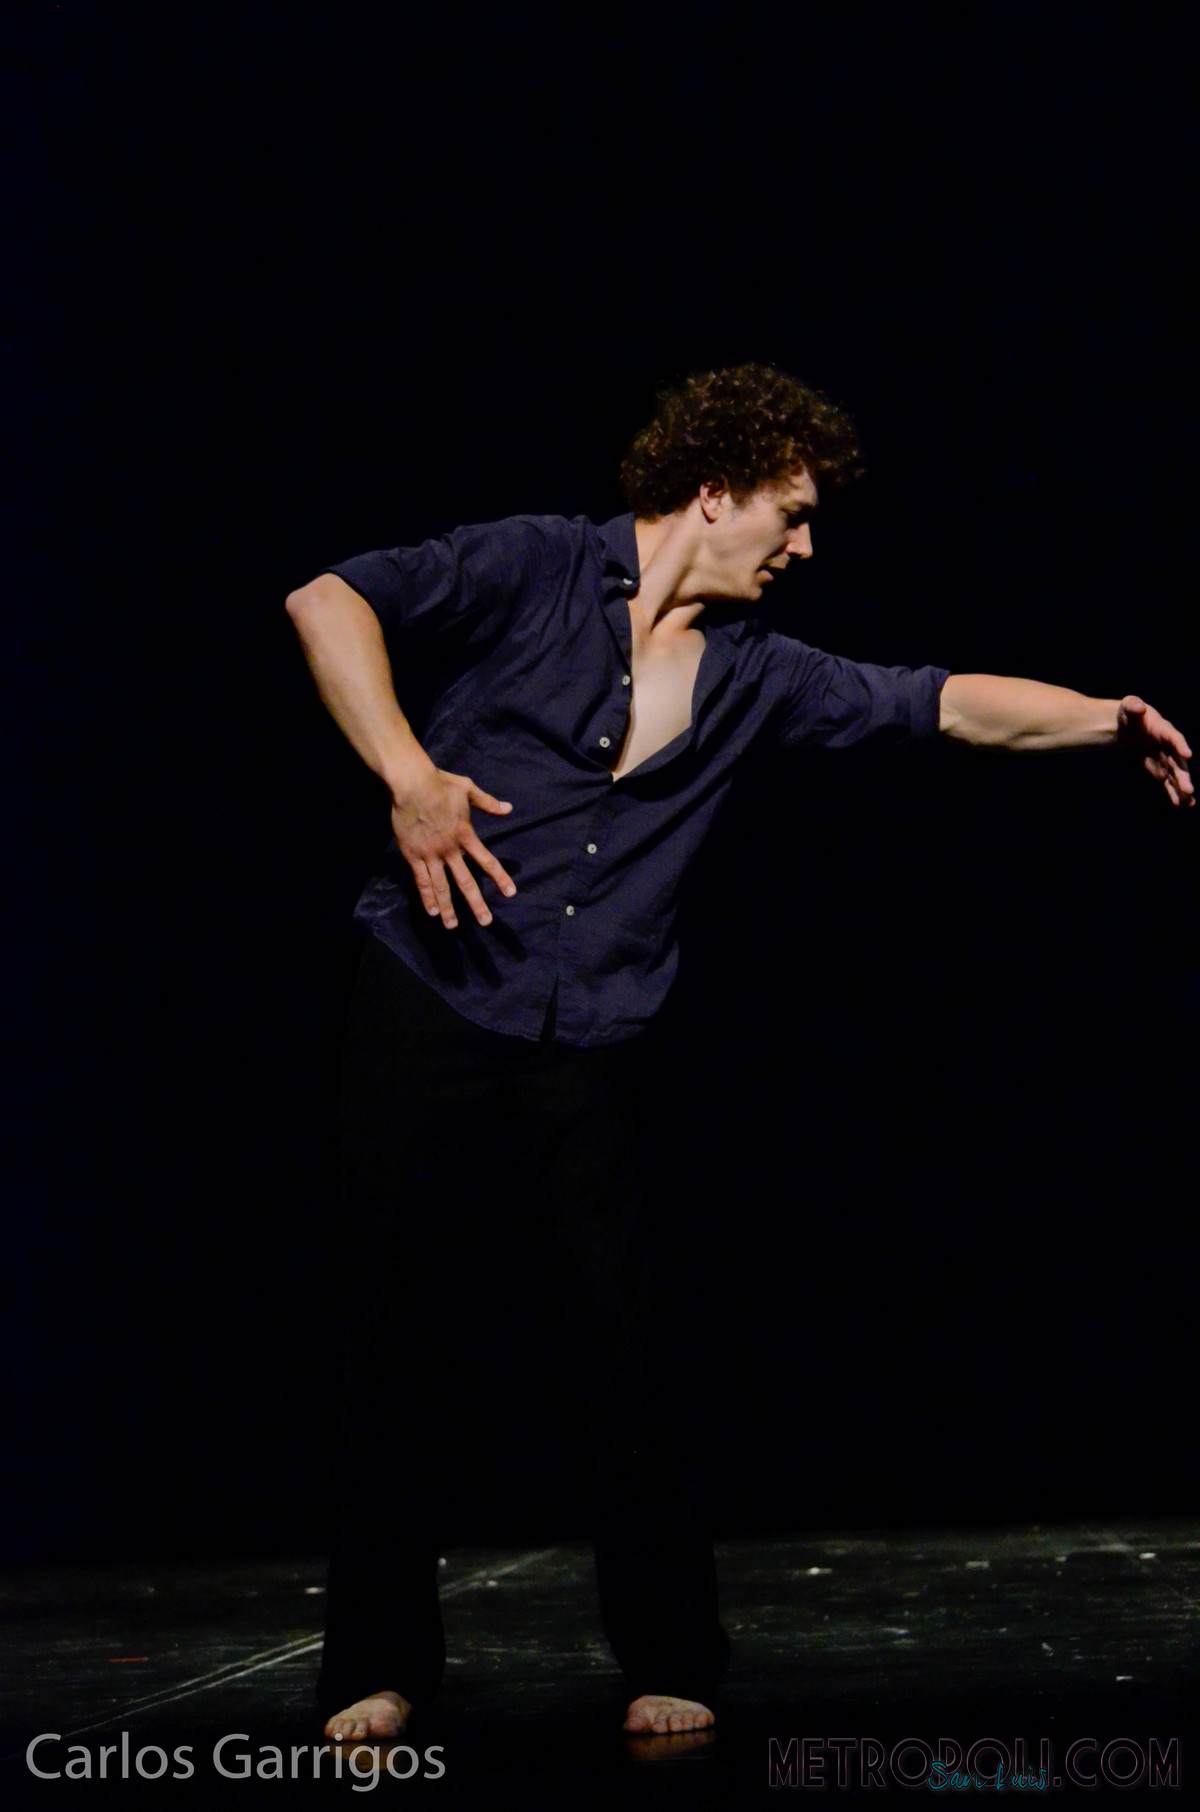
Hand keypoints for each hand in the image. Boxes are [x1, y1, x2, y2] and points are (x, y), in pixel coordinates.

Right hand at [390, 768, 517, 927]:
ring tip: (452, 926)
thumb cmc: (440, 783)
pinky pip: (421, 880)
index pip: (487, 861)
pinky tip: (431, 912)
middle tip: (486, 921)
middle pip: (465, 881)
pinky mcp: (413, 855)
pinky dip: (426, 896)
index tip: (510, 893)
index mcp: (466, 835)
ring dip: (448, 908)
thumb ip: (488, 802)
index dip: (499, 878)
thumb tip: (509, 809)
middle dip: (476, 904)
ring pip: (441, 886)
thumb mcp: (468, 788)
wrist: (411, 784)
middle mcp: (450, 849)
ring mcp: (431, 854)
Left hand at [1115, 696, 1194, 808]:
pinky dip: (1173, 792)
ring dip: (1181, 788)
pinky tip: (1180, 804)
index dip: (1180, 745)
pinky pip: (1167, 781)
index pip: (1174, 738)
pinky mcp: (1159, 768)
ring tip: (1189, 802)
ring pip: (1175, 775)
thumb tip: (1138, 707)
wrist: (1126, 727)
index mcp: (1164, 729)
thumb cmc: (1129, 714)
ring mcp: (1165, 758)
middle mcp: (1169, 745)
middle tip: (1189, 789)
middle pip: (1178, 762)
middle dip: (1183, 776)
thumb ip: (1133, 706)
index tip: (1188, 754)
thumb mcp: (1128, 706)